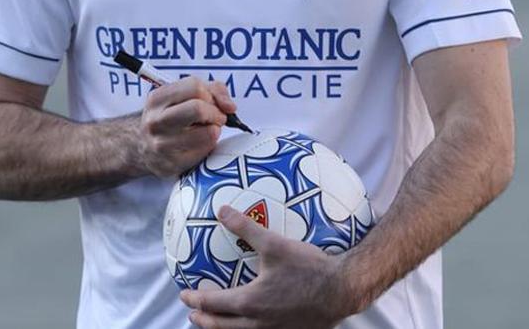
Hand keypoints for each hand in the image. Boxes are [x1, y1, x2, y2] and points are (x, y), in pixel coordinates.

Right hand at [137, 77, 236, 177]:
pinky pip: (205, 152)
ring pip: (208, 133)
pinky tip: (199, 144)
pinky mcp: (172, 164)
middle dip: (215, 113)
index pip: (195, 87)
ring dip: (214, 131)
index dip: (210, 95)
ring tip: (206, 130)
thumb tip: (230, 107)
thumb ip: (213, 91)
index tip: (212, 103)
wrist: (143, 147)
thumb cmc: (170, 117)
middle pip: (198, 109)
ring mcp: (162, 144)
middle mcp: (156, 121)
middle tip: (215, 118)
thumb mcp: (183, 96)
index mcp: (157, 99)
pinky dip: (209, 146)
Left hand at [179, 205, 362, 328]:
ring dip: (223, 328)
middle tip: (193, 313)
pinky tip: (254, 321)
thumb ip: (245, 227)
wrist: (343, 289)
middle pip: (221, 327)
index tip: (185, 294)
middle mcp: (258, 323)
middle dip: (204, 320)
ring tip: (218, 322)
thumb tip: (221, 210)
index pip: (213, 303)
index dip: (195, 299)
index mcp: (249, 302)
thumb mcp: (274, 244)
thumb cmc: (308, 267)